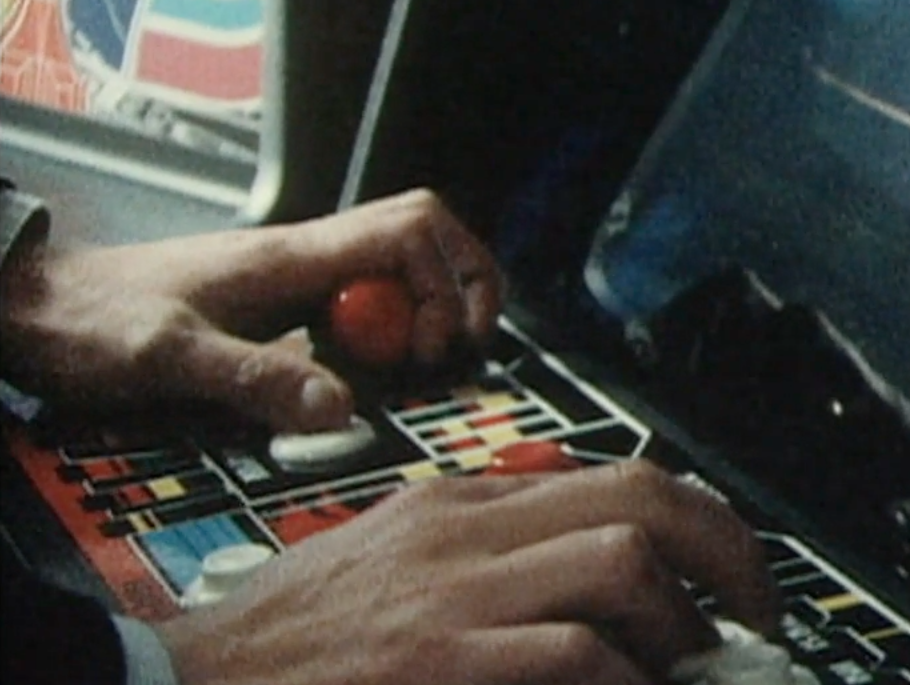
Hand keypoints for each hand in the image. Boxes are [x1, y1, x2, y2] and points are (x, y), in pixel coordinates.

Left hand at [0, 190, 501, 431]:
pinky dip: (391, 335)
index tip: (434, 347)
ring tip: (428, 365)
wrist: (35, 309)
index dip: (446, 282)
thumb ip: (255, 378)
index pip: (410, 229)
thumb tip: (342, 408)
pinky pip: (362, 307)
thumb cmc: (91, 321)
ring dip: (430, 311)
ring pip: (399, 270)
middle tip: (455, 350)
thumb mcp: (168, 355)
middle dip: (461, 286)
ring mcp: (299, 281)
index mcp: (294, 256)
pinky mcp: (285, 309)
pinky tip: (377, 376)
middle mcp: (307, 260)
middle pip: (421, 237)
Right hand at [157, 460, 779, 684]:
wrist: (197, 683)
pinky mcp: (440, 660)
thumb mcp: (399, 562)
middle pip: (642, 498)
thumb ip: (493, 554)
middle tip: (754, 614)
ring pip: (624, 565)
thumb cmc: (298, 634)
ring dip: (679, 627)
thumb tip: (606, 579)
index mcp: (461, 501)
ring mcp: (454, 592)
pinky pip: (578, 655)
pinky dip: (626, 682)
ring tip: (684, 668)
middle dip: (726, 554)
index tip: (729, 575)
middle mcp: (467, 529)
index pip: (615, 478)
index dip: (697, 524)